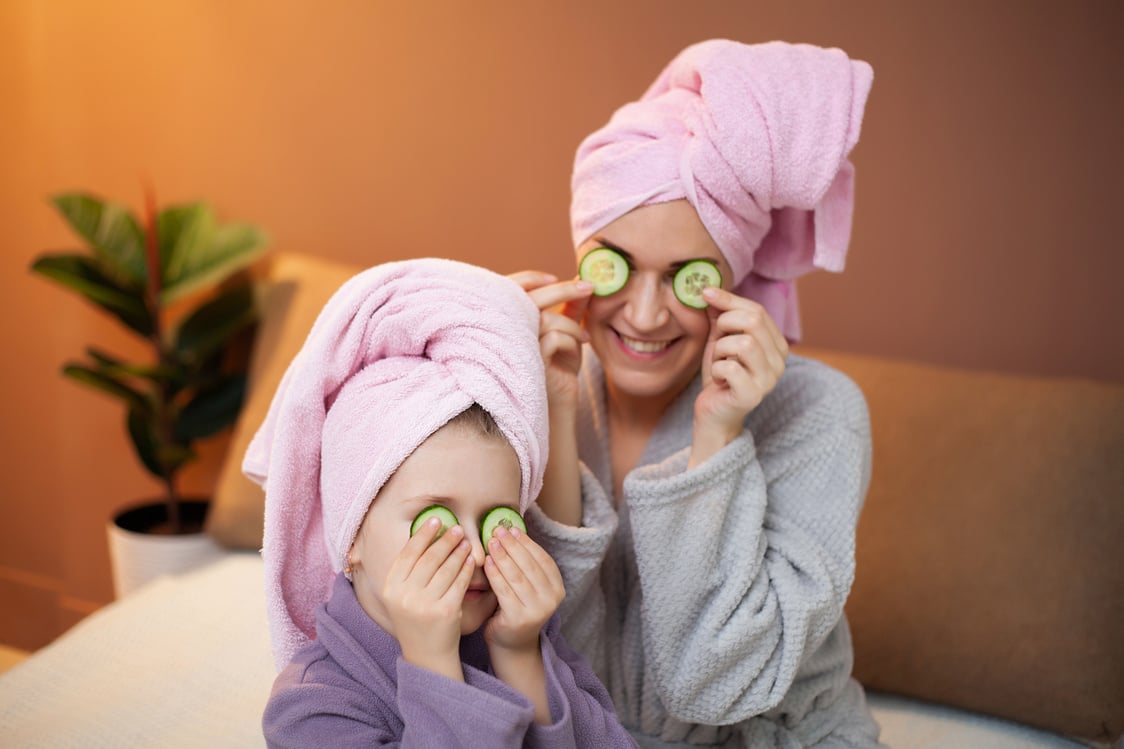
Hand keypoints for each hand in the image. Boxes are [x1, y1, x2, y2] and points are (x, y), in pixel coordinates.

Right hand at [382, 518, 473, 679]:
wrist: (427, 655)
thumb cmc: (416, 620)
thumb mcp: (402, 597)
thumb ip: (409, 572)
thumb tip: (425, 535)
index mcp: (390, 589)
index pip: (408, 554)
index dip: (422, 534)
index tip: (435, 520)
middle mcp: (404, 596)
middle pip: (428, 558)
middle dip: (444, 540)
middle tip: (456, 528)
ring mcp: (425, 604)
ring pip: (446, 568)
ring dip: (458, 551)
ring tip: (466, 541)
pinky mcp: (445, 611)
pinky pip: (459, 582)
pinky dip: (466, 568)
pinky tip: (471, 560)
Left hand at [483, 525, 564, 654]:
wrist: (512, 642)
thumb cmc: (517, 607)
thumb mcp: (528, 584)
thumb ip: (525, 564)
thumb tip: (511, 531)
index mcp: (557, 587)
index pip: (543, 559)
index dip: (527, 542)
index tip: (512, 528)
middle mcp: (552, 599)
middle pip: (529, 565)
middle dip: (512, 546)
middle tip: (498, 531)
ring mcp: (537, 610)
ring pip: (517, 576)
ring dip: (503, 556)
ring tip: (491, 543)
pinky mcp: (519, 618)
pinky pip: (505, 590)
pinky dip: (495, 574)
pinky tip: (487, 562)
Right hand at [507, 271, 592, 413]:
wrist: (558, 407)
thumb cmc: (558, 370)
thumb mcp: (566, 334)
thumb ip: (570, 308)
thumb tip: (582, 279)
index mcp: (509, 321)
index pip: (510, 289)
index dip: (530, 278)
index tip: (557, 277)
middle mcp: (505, 332)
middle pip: (529, 298)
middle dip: (563, 289)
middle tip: (588, 287)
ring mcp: (515, 348)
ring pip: (546, 319)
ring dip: (572, 325)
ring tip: (585, 338)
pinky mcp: (528, 363)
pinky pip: (553, 338)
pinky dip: (571, 340)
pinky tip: (577, 351)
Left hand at [692, 286, 788, 463]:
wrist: (713, 413)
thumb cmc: (719, 375)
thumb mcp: (719, 339)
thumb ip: (719, 315)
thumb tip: (710, 289)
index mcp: (776, 344)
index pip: (757, 310)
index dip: (729, 300)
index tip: (705, 293)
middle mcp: (780, 361)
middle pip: (754, 322)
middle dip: (725, 325)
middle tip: (716, 340)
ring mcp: (769, 379)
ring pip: (744, 343)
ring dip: (720, 349)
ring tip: (718, 362)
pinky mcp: (753, 395)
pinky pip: (730, 368)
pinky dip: (716, 369)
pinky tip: (719, 379)